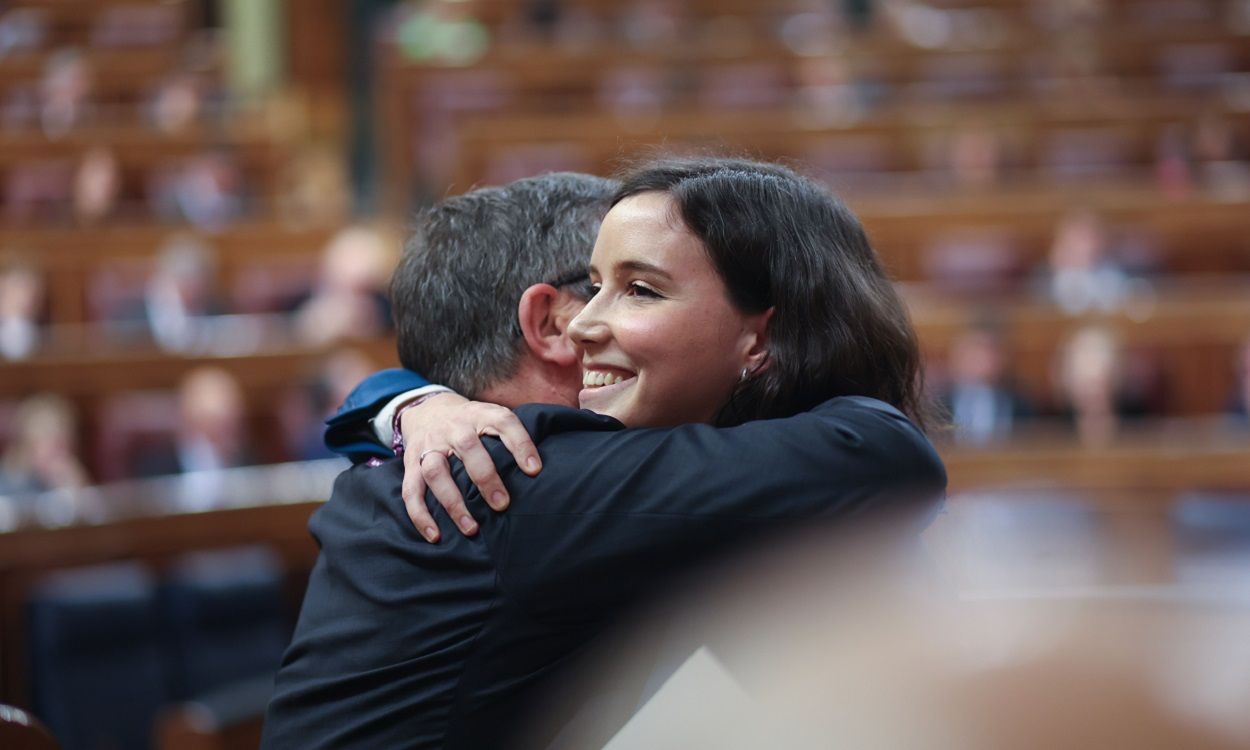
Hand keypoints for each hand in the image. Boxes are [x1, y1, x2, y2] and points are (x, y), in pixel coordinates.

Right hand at [401, 394, 541, 542]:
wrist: (427, 409)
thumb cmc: (471, 423)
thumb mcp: (491, 418)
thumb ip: (511, 437)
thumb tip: (541, 470)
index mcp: (479, 414)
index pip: (503, 422)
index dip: (520, 444)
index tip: (534, 470)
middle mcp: (453, 427)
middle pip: (467, 447)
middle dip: (485, 477)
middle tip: (502, 504)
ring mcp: (429, 446)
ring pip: (436, 472)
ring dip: (452, 502)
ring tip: (471, 528)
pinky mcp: (410, 464)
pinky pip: (411, 491)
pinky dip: (420, 515)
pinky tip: (435, 536)